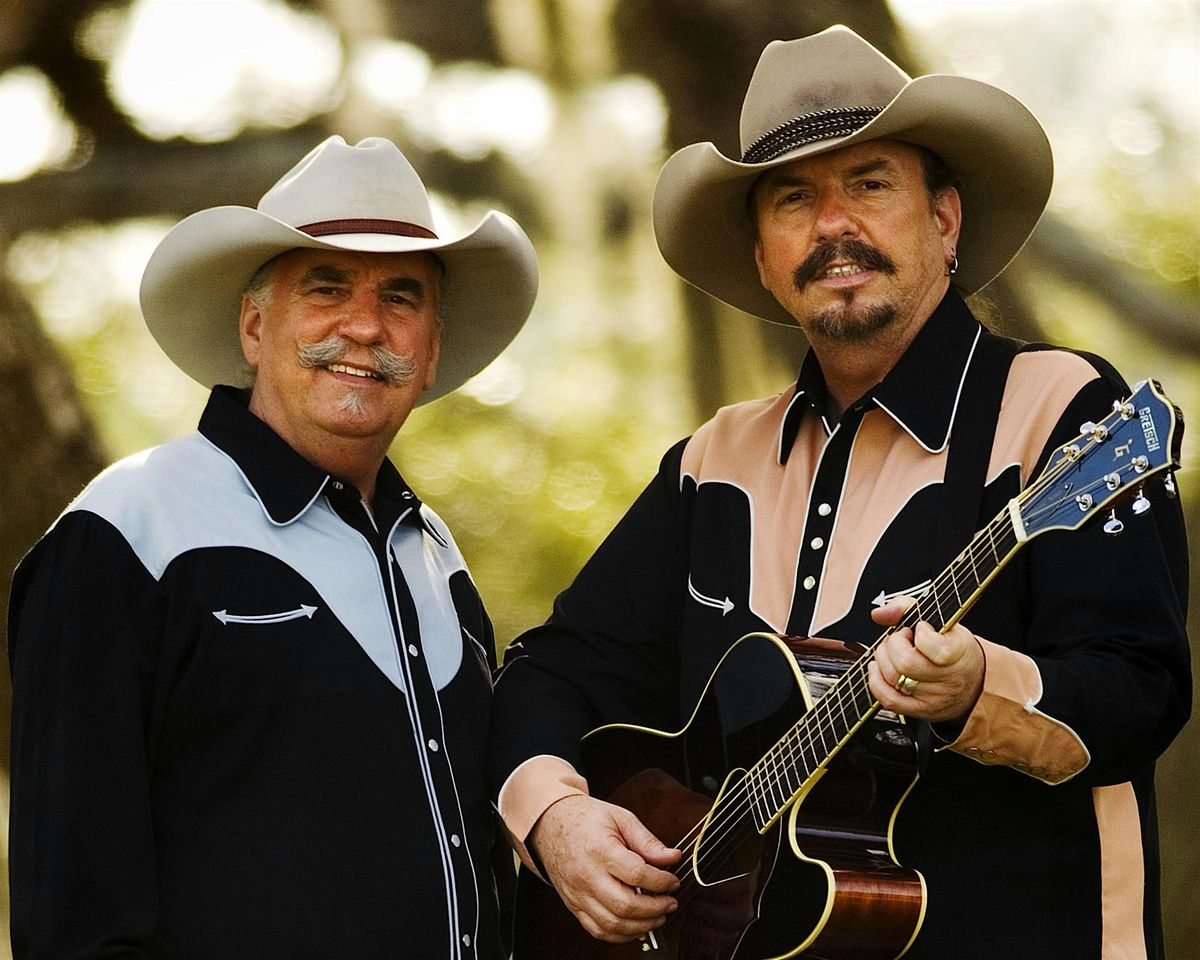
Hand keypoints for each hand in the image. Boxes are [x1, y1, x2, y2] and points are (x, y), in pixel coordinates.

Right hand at [528, 793, 681, 942]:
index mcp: (599, 849)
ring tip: (658, 916)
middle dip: (655, 908)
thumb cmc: (586, 820)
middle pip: (625, 905)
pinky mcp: (573, 905)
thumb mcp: (620, 818)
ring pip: (612, 924)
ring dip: (641, 926)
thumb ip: (647, 841)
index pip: (636, 874)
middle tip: (671, 902)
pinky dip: (621, 934)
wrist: (549, 825)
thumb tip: (673, 858)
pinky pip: (598, 930)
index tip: (673, 881)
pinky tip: (636, 926)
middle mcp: (586, 875)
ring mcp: (577, 894)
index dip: (661, 881)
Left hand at [867, 596, 984, 722]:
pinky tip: (878, 668)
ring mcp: (934, 698)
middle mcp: (948, 680)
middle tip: (901, 638)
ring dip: (883, 659)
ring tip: (892, 651)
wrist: (975, 683)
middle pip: (905, 664)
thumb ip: (907, 607)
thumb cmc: (955, 649)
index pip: (932, 645)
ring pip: (894, 678)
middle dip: (893, 644)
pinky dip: (876, 681)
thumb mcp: (941, 621)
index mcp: (958, 653)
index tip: (921, 628)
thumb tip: (880, 613)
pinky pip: (889, 700)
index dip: (920, 633)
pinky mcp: (920, 710)